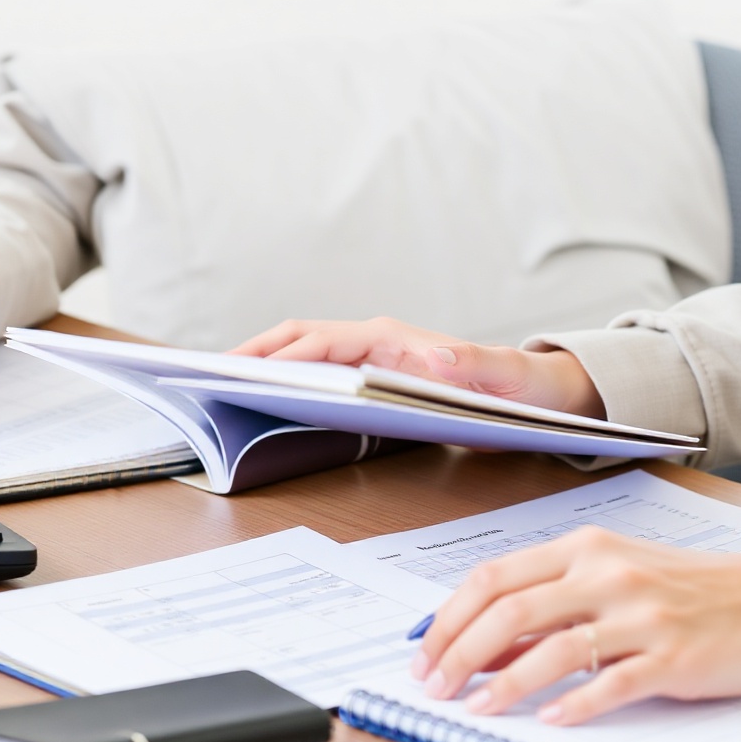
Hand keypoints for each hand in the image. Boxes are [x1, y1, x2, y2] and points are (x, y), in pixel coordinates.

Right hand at [231, 315, 604, 420]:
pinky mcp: (370, 378)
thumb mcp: (504, 377)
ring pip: (300, 354)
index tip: (245, 373)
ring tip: (216, 387)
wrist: (534, 391)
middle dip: (252, 353)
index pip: (322, 341)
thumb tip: (438, 355)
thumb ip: (475, 364)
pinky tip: (260, 403)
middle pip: (298, 339)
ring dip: (259, 365)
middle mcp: (374, 341)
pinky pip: (314, 375)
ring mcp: (369, 358)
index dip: (282, 357)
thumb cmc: (518, 387)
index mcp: (393, 338)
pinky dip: (281, 382)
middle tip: (205, 374)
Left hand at [410, 527, 740, 724]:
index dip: (450, 615)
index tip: (424, 650)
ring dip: (503, 685)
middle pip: (510, 610)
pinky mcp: (672, 659)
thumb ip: (558, 597)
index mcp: (585, 548)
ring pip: (551, 648)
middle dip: (460, 652)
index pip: (495, 577)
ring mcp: (640, 616)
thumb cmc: (694, 589)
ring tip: (475, 711)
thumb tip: (491, 637)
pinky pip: (611, 683)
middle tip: (433, 686)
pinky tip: (549, 721)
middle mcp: (606, 574)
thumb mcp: (619, 573)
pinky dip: (574, 705)